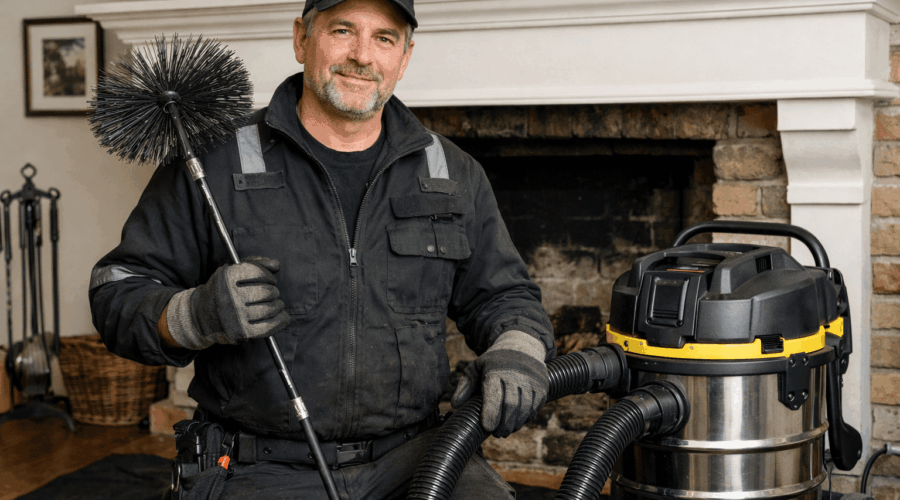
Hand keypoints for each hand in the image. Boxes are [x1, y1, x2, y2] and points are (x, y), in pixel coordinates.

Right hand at [166, 256, 290, 349]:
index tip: (270, 280)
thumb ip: (255, 263)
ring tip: (276, 305)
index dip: (269, 276)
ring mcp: (235, 316)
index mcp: (227, 277)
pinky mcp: (240, 332)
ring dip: (278, 306)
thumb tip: (276, 265)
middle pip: (266, 292)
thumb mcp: (232, 270)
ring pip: (269, 309)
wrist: (200, 316)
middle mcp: (230, 296)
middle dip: (273, 292)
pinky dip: (280, 321)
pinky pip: (268, 327)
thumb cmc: (222, 290)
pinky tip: (283, 317)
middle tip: (271, 294)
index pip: (259, 273)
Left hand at [451, 330, 548, 436]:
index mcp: (496, 370)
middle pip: (511, 405)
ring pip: (525, 409)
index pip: (494, 394)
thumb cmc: (494, 362)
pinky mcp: (542, 386)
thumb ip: (465, 385)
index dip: (491, 413)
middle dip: (504, 424)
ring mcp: (531, 381)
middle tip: (497, 434)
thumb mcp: (476, 367)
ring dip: (516, 424)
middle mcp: (515, 374)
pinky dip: (526, 418)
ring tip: (507, 430)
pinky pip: (535, 408)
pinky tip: (518, 421)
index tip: (488, 427)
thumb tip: (455, 404)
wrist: (522, 345)